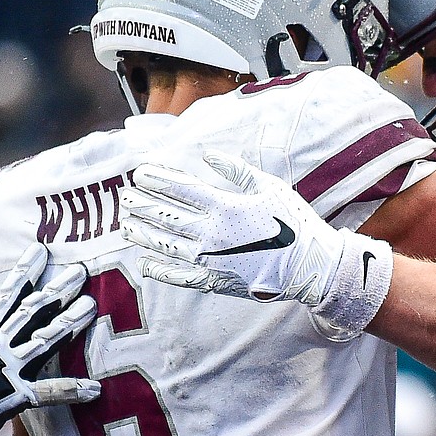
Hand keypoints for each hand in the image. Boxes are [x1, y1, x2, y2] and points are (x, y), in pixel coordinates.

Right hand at [0, 244, 98, 435]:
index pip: (7, 296)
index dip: (24, 272)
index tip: (40, 249)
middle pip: (32, 311)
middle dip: (57, 290)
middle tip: (81, 270)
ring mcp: (8, 369)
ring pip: (45, 340)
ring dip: (70, 323)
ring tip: (92, 306)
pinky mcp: (15, 396)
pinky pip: (49, 393)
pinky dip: (72, 390)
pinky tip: (95, 388)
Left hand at [121, 151, 392, 337]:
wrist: (310, 267)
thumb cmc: (294, 222)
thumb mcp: (270, 187)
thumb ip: (236, 170)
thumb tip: (209, 154)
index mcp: (225, 207)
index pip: (180, 189)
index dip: (157, 179)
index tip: (139, 172)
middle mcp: (211, 234)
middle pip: (166, 216)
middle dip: (142, 204)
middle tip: (125, 196)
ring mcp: (211, 260)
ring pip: (166, 246)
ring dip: (144, 234)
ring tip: (126, 225)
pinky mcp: (216, 281)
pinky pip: (181, 277)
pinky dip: (161, 271)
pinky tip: (147, 264)